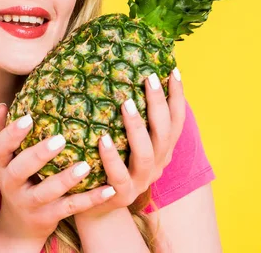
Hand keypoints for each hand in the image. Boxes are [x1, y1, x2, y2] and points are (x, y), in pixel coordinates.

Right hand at [0, 103, 116, 242]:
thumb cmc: (19, 181)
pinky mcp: (47, 217)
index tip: (29, 117)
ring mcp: (28, 203)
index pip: (0, 147)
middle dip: (39, 155)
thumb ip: (7, 135)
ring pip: (46, 192)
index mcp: (3, 165)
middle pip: (20, 169)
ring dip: (66, 179)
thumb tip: (3, 105)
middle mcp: (11, 184)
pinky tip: (108, 189)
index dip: (12, 133)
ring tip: (86, 165)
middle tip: (60, 139)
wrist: (18, 226)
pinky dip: (90, 200)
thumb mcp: (10, 161)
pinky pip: (70, 208)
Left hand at [77, 68, 185, 218]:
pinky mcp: (122, 195)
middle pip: (163, 131)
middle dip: (158, 103)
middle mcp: (157, 163)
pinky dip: (111, 157)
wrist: (99, 207)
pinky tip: (102, 140)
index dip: (177, 97)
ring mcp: (141, 180)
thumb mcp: (126, 143)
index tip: (173, 71)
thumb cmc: (111, 165)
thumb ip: (131, 120)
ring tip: (126, 103)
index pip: (176, 120)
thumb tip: (122, 79)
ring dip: (136, 126)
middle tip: (148, 78)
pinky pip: (118, 175)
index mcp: (162, 149)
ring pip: (145, 153)